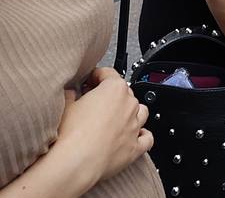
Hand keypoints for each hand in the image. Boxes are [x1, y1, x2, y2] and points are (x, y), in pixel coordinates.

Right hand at [52, 67, 152, 187]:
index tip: (89, 81)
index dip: (96, 76)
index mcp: (114, 89)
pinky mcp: (136, 147)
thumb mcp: (64, 105)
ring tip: (113, 119)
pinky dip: (142, 136)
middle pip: (124, 93)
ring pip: (140, 112)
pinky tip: (134, 136)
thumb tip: (70, 92)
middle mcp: (129, 105)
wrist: (75, 163)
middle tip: (94, 103)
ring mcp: (135, 126)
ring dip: (129, 113)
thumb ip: (70, 94)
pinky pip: (147, 138)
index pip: (108, 74)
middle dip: (110, 96)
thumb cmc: (69, 135)